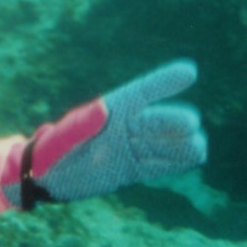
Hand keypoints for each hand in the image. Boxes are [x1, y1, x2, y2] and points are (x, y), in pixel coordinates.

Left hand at [1, 60, 206, 206]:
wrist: (45, 175)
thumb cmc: (52, 150)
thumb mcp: (64, 137)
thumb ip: (84, 124)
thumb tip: (105, 110)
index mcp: (110, 111)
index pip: (142, 92)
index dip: (164, 83)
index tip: (190, 71)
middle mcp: (124, 127)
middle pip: (155, 122)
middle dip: (173, 122)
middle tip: (190, 124)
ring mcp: (129, 149)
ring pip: (162, 145)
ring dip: (180, 146)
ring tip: (200, 147)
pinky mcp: (131, 169)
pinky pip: (158, 165)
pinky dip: (175, 162)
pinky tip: (194, 157)